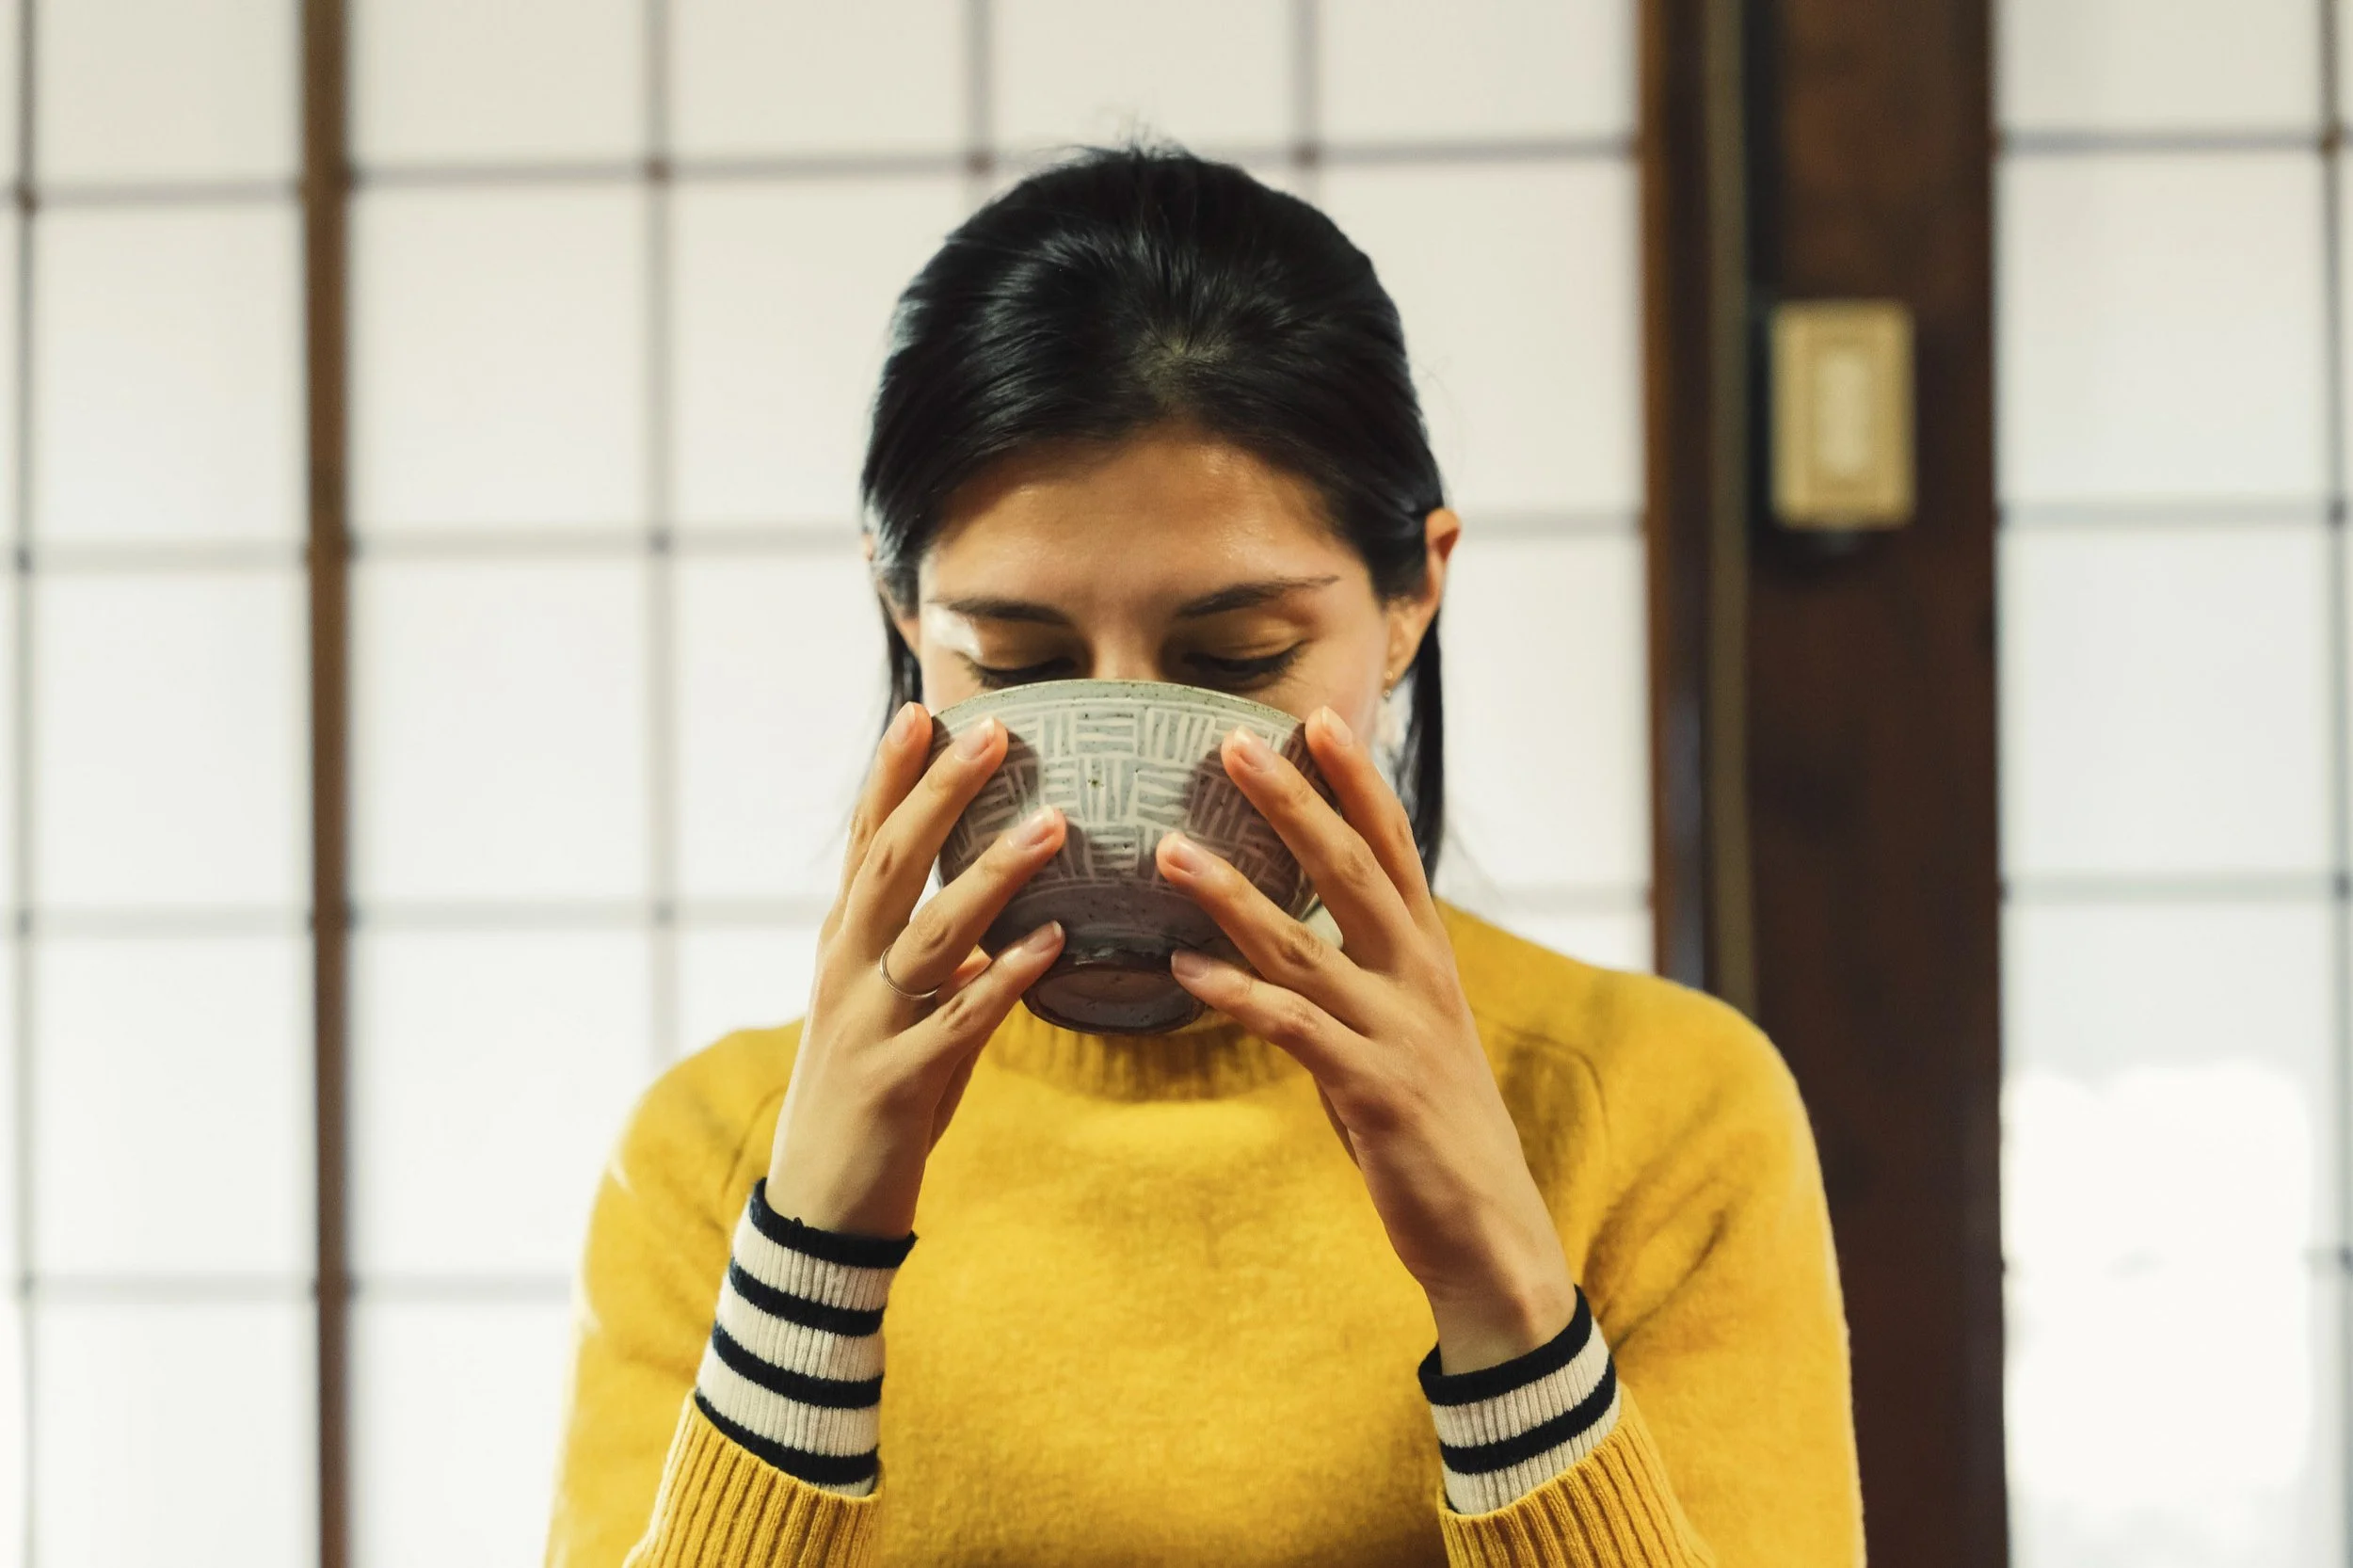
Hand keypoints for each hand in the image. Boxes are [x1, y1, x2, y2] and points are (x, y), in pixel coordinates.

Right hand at [766, 701, 1068, 1236]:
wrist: (821, 1208)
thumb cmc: (871, 1099)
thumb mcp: (892, 1012)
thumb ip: (936, 958)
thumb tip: (999, 909)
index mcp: (844, 946)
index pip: (867, 844)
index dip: (891, 776)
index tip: (923, 711)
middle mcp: (846, 971)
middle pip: (892, 864)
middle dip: (940, 794)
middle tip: (993, 733)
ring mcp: (868, 1025)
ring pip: (932, 933)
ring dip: (994, 874)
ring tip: (1053, 825)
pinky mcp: (898, 1082)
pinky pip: (961, 1021)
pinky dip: (1006, 977)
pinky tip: (1052, 942)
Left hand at [1154, 709, 1577, 1372]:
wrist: (1493, 1241)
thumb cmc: (1436, 1135)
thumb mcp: (1404, 1040)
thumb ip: (1360, 981)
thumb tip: (1297, 935)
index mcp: (1430, 962)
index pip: (1393, 849)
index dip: (1356, 782)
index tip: (1316, 716)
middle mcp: (1422, 983)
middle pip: (1353, 871)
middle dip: (1294, 802)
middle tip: (1233, 739)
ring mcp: (1400, 1035)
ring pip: (1307, 945)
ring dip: (1234, 892)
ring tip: (1169, 849)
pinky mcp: (1375, 1093)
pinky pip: (1294, 1030)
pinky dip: (1238, 994)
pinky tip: (1183, 968)